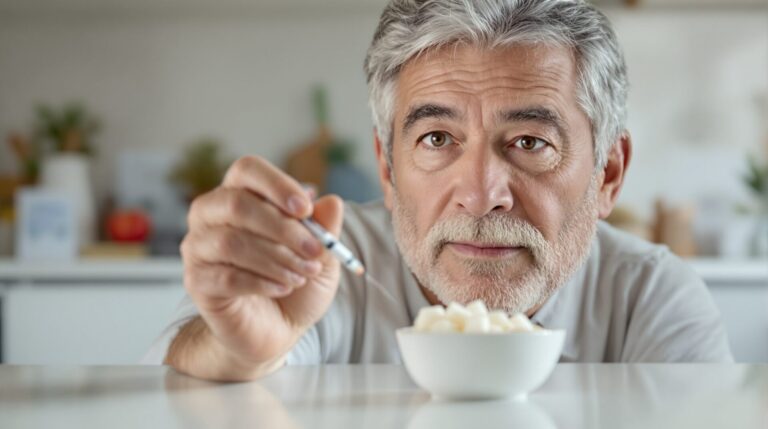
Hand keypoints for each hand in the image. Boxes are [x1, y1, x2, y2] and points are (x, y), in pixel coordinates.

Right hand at [181, 155, 343, 367]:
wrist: (276, 330)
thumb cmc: (295, 282)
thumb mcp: (321, 256)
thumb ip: (326, 228)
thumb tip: (332, 202)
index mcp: (240, 194)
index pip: (247, 170)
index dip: (276, 185)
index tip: (305, 210)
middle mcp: (211, 215)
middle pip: (237, 204)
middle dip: (283, 228)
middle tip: (315, 251)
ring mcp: (198, 247)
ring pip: (231, 242)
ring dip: (276, 259)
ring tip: (301, 276)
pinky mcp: (197, 282)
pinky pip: (226, 276)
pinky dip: (261, 282)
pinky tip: (282, 288)